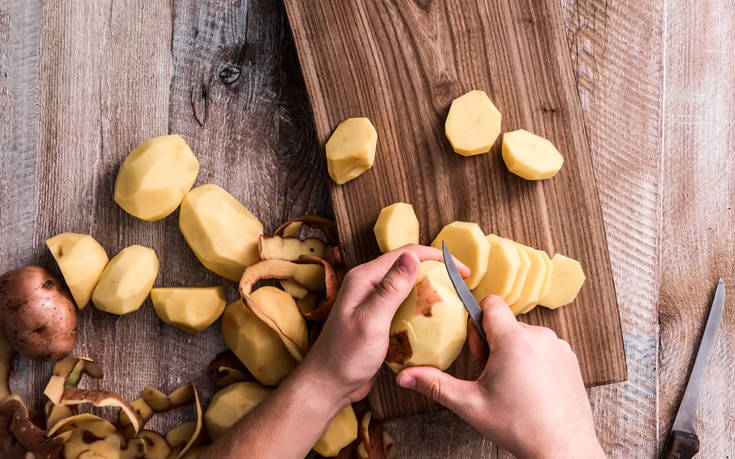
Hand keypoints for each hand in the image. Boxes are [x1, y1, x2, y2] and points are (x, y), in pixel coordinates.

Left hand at [299, 245, 469, 406]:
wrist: (329, 384)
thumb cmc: (345, 356)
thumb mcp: (371, 321)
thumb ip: (390, 288)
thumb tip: (412, 256)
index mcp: (364, 277)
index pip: (406, 254)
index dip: (436, 256)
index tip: (461, 270)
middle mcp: (368, 284)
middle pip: (408, 266)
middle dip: (436, 270)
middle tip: (461, 285)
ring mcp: (373, 301)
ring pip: (408, 286)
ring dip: (430, 289)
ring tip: (453, 300)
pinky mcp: (379, 318)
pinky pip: (405, 305)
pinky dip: (421, 308)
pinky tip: (435, 320)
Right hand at [396, 295, 603, 457]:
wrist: (562, 448)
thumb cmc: (519, 427)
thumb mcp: (470, 405)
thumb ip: (434, 385)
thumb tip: (405, 376)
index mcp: (513, 342)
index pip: (490, 303)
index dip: (478, 324)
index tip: (480, 351)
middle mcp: (539, 337)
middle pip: (505, 323)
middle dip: (494, 344)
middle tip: (493, 376)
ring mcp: (558, 346)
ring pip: (524, 335)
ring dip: (514, 352)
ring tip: (513, 384)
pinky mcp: (570, 356)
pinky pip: (543, 346)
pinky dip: (534, 360)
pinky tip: (531, 386)